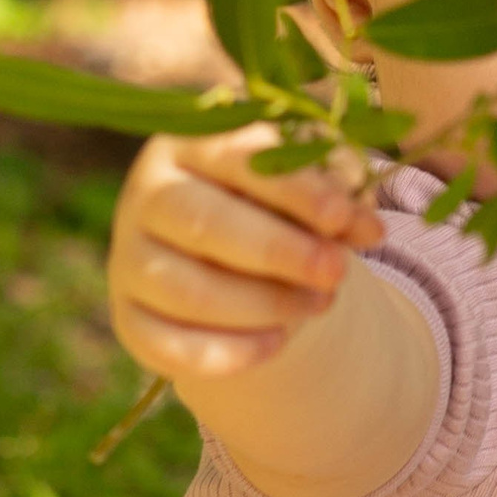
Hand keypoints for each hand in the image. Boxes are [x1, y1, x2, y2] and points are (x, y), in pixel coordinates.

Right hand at [108, 126, 384, 383]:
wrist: (224, 255)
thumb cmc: (271, 204)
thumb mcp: (306, 188)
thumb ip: (337, 197)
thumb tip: (368, 228)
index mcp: (187, 144)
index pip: (236, 159)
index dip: (293, 190)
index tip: (343, 217)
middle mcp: (146, 196)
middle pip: (204, 224)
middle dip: (279, 252)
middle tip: (336, 271)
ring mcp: (129, 259)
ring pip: (190, 291)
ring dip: (265, 304)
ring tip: (322, 302)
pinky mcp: (128, 318)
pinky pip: (172, 346)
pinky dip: (231, 352)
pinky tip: (279, 342)